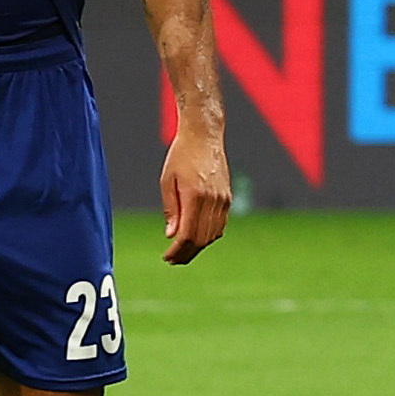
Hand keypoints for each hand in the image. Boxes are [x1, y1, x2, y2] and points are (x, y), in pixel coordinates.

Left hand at [156, 123, 229, 264]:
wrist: (204, 135)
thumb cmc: (181, 155)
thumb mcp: (167, 181)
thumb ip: (171, 210)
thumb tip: (171, 236)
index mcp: (195, 196)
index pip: (188, 234)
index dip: (177, 250)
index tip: (167, 257)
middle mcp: (212, 200)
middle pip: (202, 239)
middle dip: (186, 253)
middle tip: (172, 260)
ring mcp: (223, 200)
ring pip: (213, 235)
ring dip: (198, 247)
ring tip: (182, 251)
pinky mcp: (227, 197)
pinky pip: (220, 225)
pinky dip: (208, 235)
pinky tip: (196, 237)